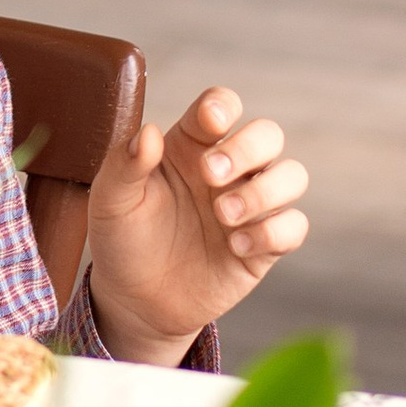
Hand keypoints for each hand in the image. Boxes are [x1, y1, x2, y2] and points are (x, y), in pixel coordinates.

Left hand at [84, 84, 310, 368]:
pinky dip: (274, 232)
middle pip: (268, 134)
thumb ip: (125, 164)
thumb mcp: (110, 200)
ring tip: (223, 215)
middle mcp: (226, 170)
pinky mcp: (264, 247)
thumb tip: (150, 132)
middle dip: (248, 148)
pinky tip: (236, 246)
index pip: (221, 106)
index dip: (223, 106)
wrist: (136, 300)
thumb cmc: (122, 238)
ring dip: (265, 190)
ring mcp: (249, 206)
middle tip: (212, 175)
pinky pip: (295, 226)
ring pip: (292, 176)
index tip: (210, 122)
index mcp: (189, 146)